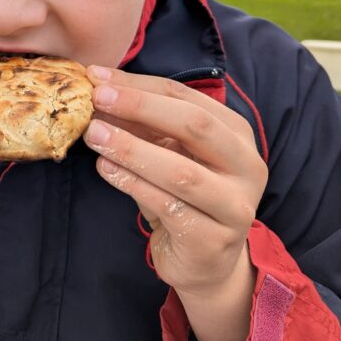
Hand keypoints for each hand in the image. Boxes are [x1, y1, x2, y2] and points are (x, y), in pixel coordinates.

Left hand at [81, 66, 266, 296]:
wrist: (204, 262)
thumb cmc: (183, 197)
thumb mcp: (167, 153)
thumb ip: (142, 124)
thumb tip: (98, 88)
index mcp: (236, 133)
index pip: (184, 96)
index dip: (139, 85)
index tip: (97, 78)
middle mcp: (246, 165)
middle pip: (195, 125)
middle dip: (140, 107)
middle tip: (97, 99)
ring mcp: (235, 205)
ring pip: (180, 171)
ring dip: (131, 148)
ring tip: (94, 135)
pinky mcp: (214, 239)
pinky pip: (168, 205)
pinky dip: (132, 184)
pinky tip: (106, 168)